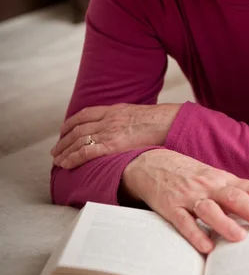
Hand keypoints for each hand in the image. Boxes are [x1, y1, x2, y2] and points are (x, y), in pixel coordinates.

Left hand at [51, 103, 180, 168]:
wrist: (166, 123)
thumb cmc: (158, 121)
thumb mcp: (136, 113)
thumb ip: (124, 118)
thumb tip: (123, 127)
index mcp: (113, 110)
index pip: (85, 114)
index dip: (71, 123)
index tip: (63, 130)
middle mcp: (107, 119)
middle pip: (77, 129)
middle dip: (63, 140)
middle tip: (55, 150)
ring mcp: (108, 132)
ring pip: (78, 141)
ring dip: (64, 151)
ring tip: (57, 160)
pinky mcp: (111, 145)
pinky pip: (86, 152)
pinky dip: (73, 158)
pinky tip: (65, 164)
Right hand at [121, 149, 248, 253]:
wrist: (152, 164)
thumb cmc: (189, 176)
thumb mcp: (213, 178)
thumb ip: (234, 192)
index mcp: (221, 179)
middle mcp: (208, 186)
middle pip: (235, 197)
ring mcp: (188, 196)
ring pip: (209, 209)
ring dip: (225, 223)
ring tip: (240, 238)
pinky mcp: (170, 207)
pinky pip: (183, 221)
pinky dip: (194, 234)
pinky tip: (205, 246)